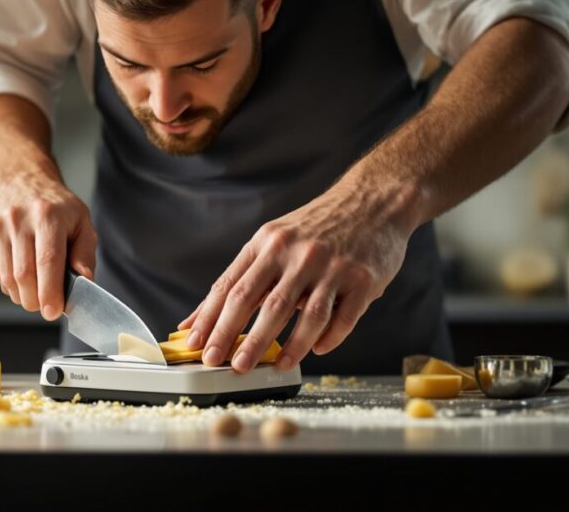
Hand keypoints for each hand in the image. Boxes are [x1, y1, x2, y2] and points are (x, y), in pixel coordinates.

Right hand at [0, 175, 96, 319]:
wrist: (19, 179)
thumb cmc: (55, 205)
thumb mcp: (81, 220)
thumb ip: (85, 252)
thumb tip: (84, 282)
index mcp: (48, 215)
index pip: (48, 260)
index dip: (50, 291)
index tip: (54, 311)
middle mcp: (19, 219)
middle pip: (24, 275)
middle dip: (36, 300)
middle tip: (46, 305)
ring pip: (7, 278)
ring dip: (23, 295)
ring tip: (36, 290)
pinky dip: (10, 283)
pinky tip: (22, 273)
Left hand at [177, 180, 418, 372]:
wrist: (372, 201)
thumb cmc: (315, 228)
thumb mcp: (273, 240)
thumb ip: (240, 278)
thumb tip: (196, 321)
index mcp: (267, 244)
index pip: (231, 287)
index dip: (211, 320)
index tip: (197, 347)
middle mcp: (296, 253)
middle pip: (262, 302)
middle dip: (240, 338)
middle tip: (226, 365)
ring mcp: (331, 266)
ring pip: (306, 315)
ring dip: (289, 346)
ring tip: (275, 367)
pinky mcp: (363, 279)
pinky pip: (343, 318)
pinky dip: (329, 339)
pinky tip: (318, 350)